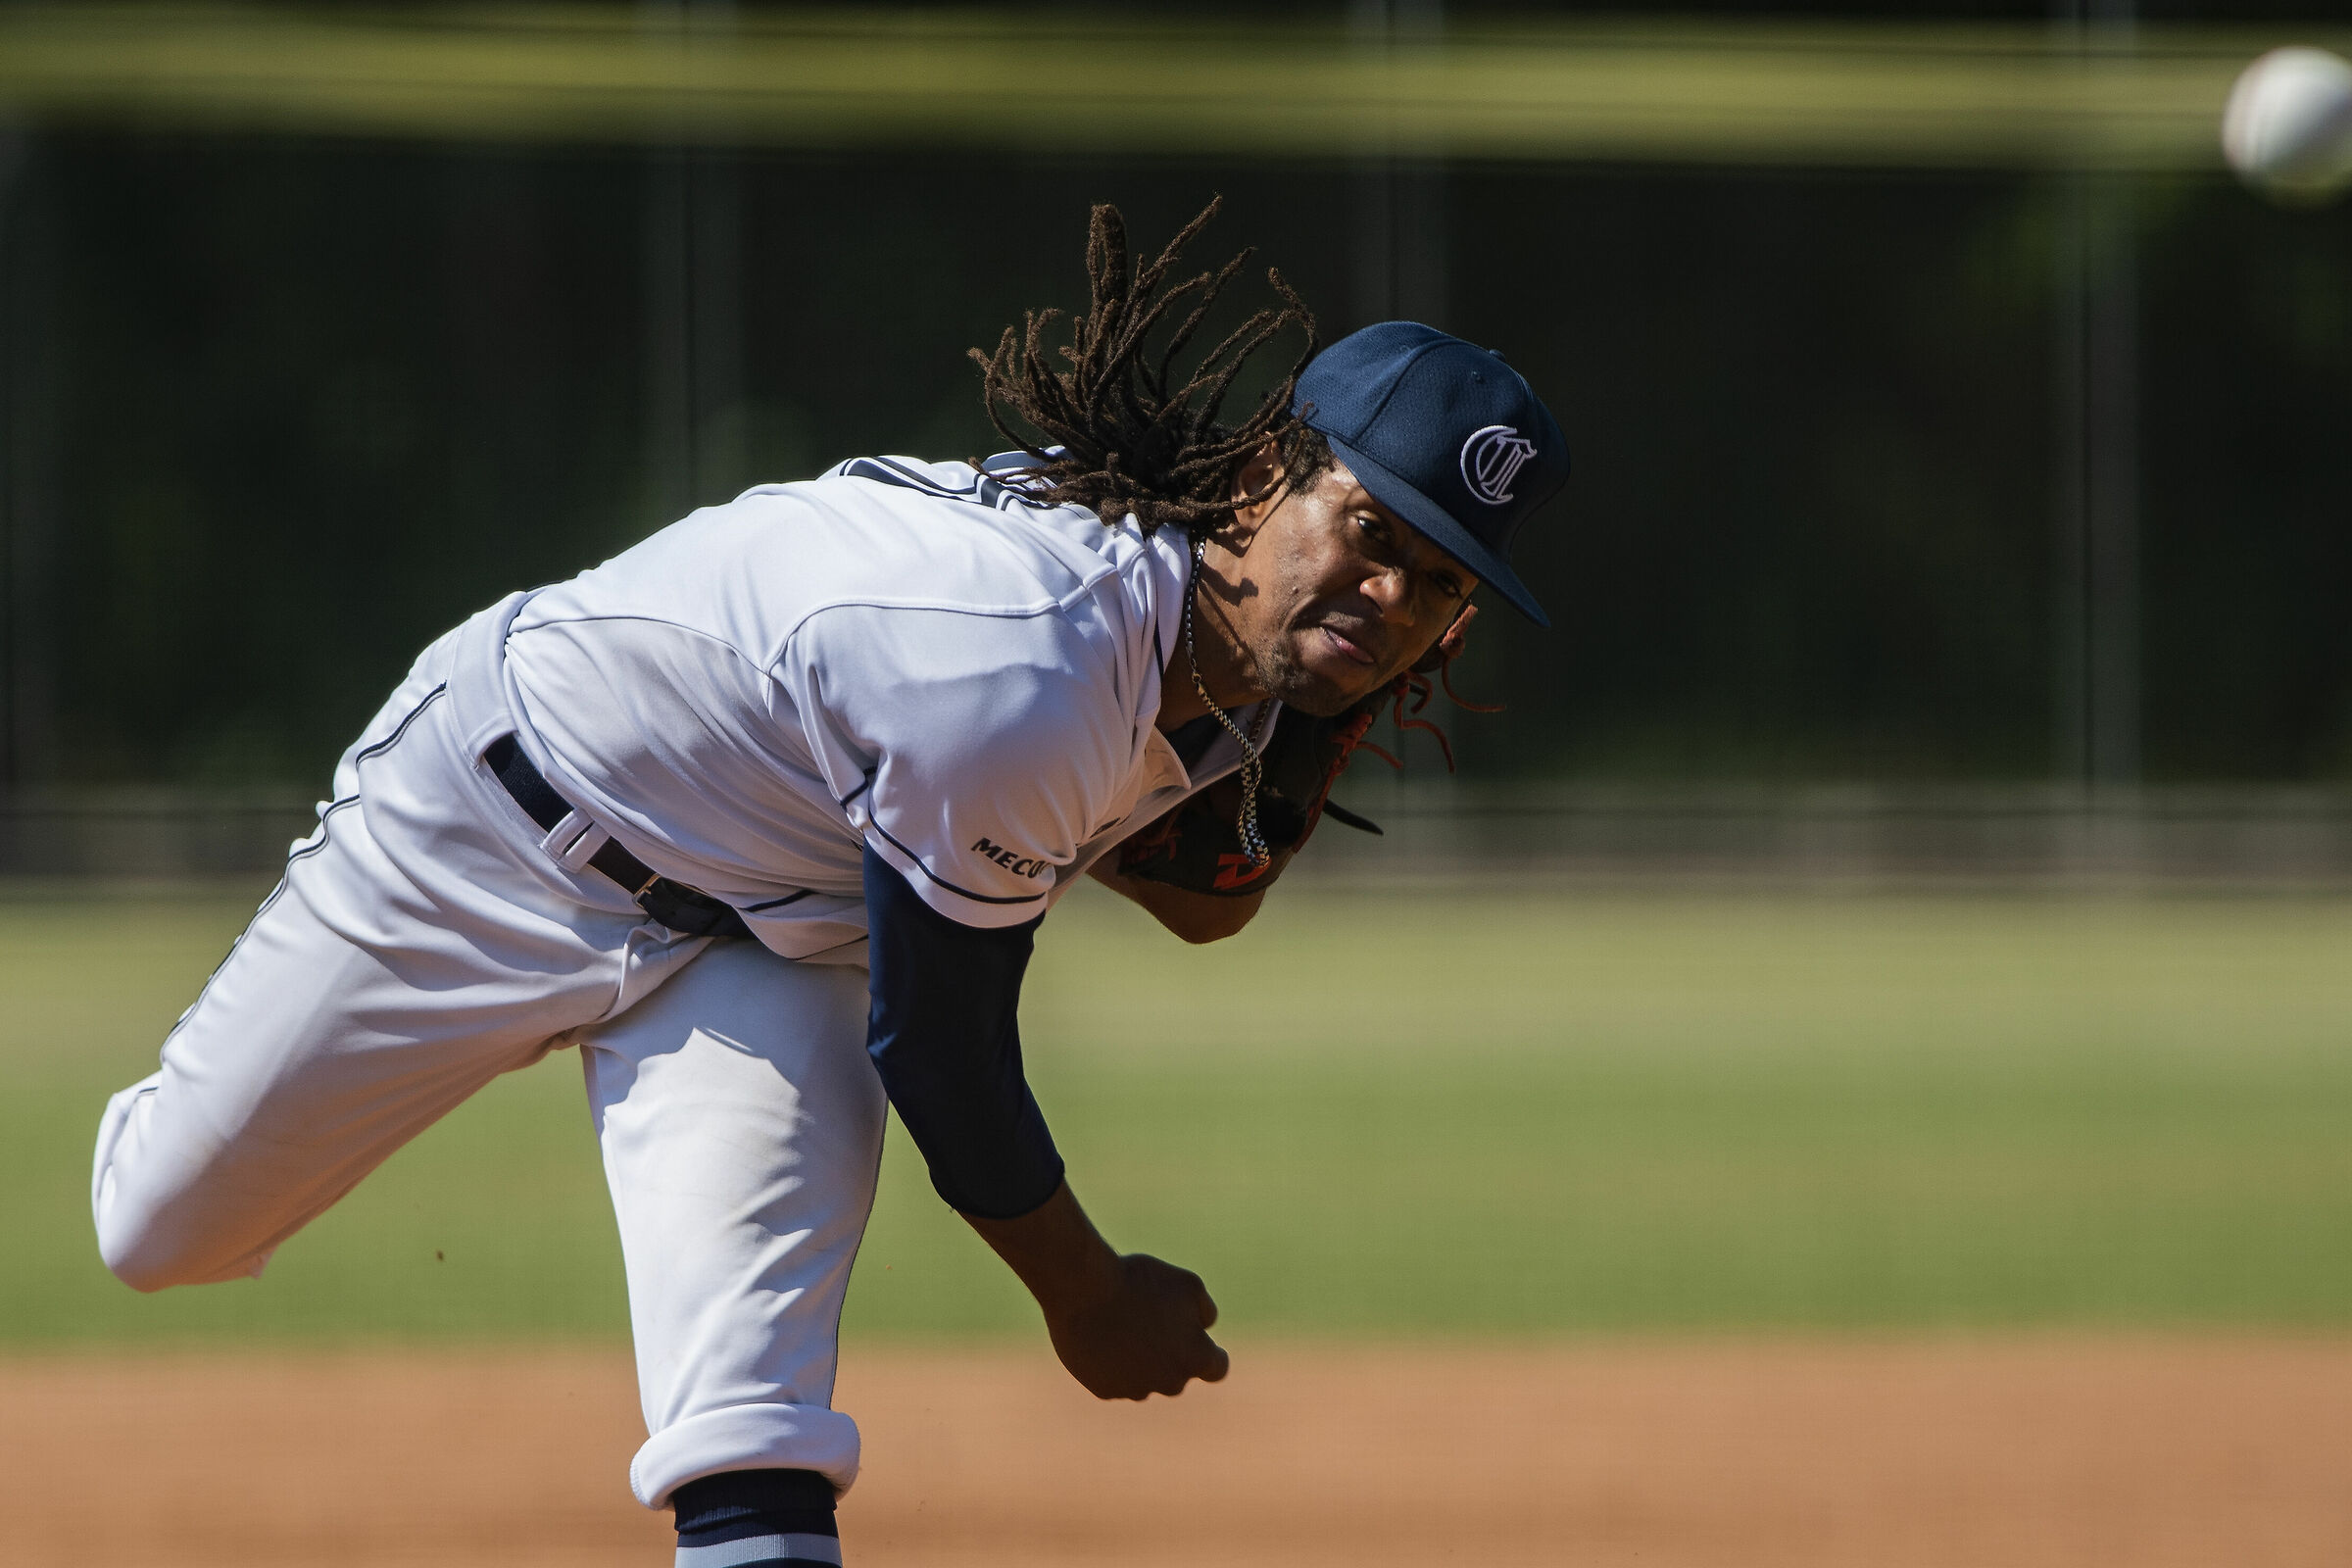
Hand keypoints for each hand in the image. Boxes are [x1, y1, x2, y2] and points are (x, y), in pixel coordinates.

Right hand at [1042, 1251, 1228, 1400]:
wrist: (1082, 1292)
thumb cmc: (1139, 1282)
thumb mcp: (1188, 1283)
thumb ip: (1204, 1309)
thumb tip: (1203, 1326)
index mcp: (1195, 1358)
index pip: (1217, 1368)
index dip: (1212, 1353)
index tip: (1200, 1341)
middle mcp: (1169, 1383)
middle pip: (1178, 1373)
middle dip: (1171, 1352)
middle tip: (1151, 1319)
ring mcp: (1134, 1390)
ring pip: (1146, 1378)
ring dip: (1141, 1359)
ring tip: (1122, 1323)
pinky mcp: (1104, 1391)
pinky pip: (1116, 1379)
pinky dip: (1113, 1363)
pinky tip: (1102, 1336)